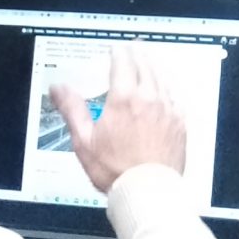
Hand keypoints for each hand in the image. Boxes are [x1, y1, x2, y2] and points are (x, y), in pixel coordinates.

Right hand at [50, 44, 186, 190]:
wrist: (147, 191)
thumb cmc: (114, 170)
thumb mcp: (84, 140)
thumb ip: (72, 109)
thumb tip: (58, 89)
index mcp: (123, 99)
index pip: (122, 63)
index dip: (118, 53)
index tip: (115, 49)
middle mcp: (148, 98)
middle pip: (144, 65)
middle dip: (137, 54)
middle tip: (133, 48)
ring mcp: (167, 109)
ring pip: (162, 77)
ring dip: (153, 65)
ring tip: (148, 61)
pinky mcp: (180, 122)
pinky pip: (175, 95)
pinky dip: (168, 85)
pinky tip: (165, 87)